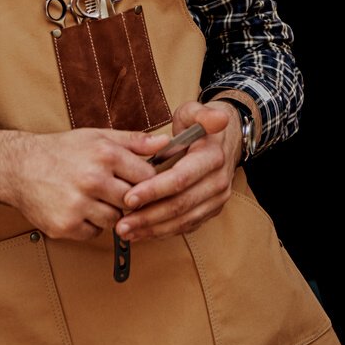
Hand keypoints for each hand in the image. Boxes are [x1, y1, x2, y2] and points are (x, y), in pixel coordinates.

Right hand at [0, 125, 159, 240]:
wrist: (19, 167)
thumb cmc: (61, 151)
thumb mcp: (97, 137)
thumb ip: (134, 141)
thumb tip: (165, 143)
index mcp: (105, 154)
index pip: (147, 177)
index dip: (144, 180)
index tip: (136, 181)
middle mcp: (92, 179)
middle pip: (132, 201)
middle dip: (125, 198)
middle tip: (110, 189)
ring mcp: (78, 205)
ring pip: (114, 220)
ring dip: (107, 213)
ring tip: (90, 197)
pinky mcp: (65, 225)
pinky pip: (93, 233)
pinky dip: (88, 225)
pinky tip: (77, 209)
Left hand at [114, 101, 241, 242]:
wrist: (223, 141)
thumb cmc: (199, 126)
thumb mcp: (196, 112)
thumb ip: (202, 113)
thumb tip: (217, 118)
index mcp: (213, 157)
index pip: (181, 178)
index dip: (154, 189)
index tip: (129, 198)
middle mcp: (218, 182)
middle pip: (181, 205)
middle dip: (149, 216)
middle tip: (121, 223)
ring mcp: (216, 200)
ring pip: (183, 220)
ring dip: (153, 229)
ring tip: (125, 231)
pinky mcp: (210, 211)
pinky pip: (186, 226)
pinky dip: (162, 231)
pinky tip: (141, 233)